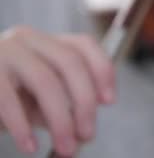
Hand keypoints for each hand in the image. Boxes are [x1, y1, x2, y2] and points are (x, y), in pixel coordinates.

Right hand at [0, 26, 114, 155]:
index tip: (109, 101)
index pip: (84, 45)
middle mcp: (28, 39)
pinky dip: (22, 126)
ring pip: (45, 80)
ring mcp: (5, 51)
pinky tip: (30, 146)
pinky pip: (8, 100)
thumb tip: (82, 132)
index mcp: (48, 42)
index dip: (102, 70)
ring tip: (66, 148)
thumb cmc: (7, 98)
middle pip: (70, 62)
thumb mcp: (39, 100)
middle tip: (88, 135)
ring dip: (60, 119)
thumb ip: (63, 107)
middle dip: (84, 102)